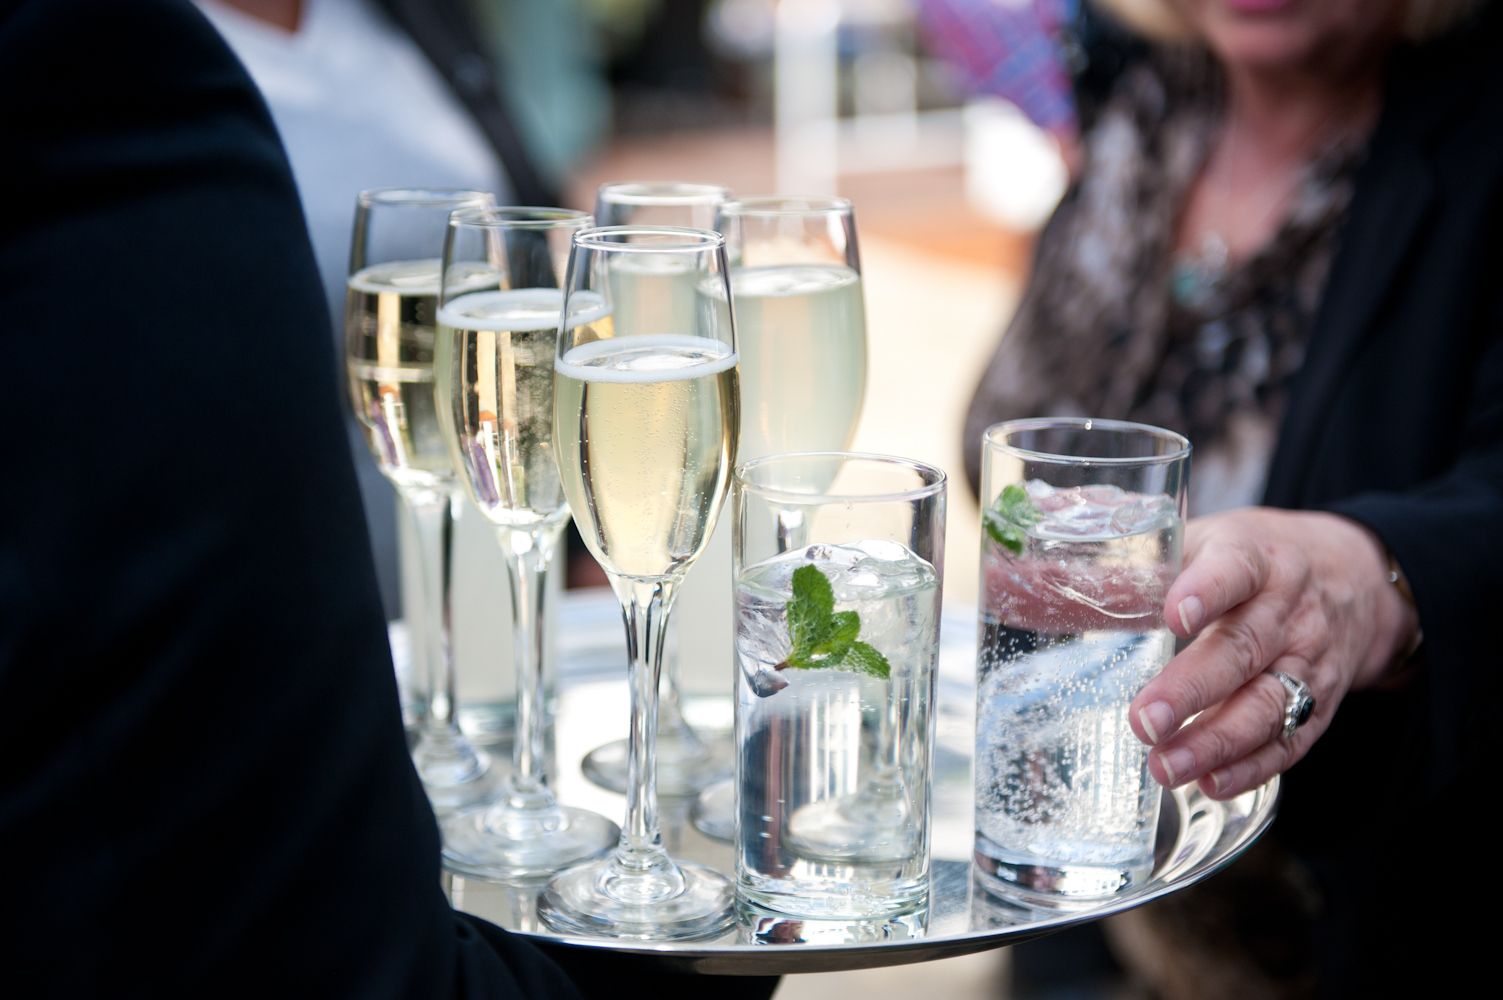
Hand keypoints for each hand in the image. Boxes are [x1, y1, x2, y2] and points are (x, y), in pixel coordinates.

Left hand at [1128, 508, 1418, 799]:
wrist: (1352, 578)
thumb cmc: (1253, 561)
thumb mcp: (1206, 541)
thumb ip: (1138, 562)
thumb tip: (1045, 576)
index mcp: (1255, 558)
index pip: (1235, 569)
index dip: (1206, 590)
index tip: (1174, 615)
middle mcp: (1288, 609)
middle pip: (1243, 649)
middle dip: (1192, 690)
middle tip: (1145, 721)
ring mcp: (1308, 659)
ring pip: (1267, 704)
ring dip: (1216, 742)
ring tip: (1166, 766)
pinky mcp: (1320, 703)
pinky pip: (1290, 740)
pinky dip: (1252, 767)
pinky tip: (1210, 782)